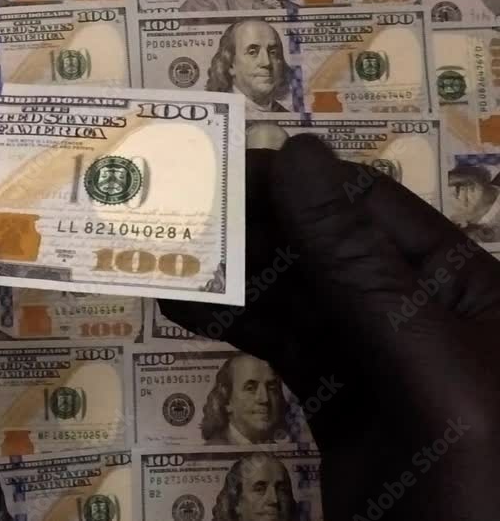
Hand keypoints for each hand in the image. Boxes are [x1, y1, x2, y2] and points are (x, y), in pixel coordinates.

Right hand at [160, 136, 499, 519]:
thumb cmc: (472, 474)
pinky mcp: (338, 404)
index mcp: (459, 284)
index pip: (366, 206)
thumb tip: (295, 155)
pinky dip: (233, 327)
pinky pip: (280, 348)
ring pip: (291, 298)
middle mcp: (416, 310)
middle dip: (248, 230)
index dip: (290, 179)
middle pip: (319, 248)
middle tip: (169, 216)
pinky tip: (184, 312)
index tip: (212, 166)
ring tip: (161, 261)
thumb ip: (359, 265)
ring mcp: (374, 360)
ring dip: (229, 279)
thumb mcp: (420, 364)